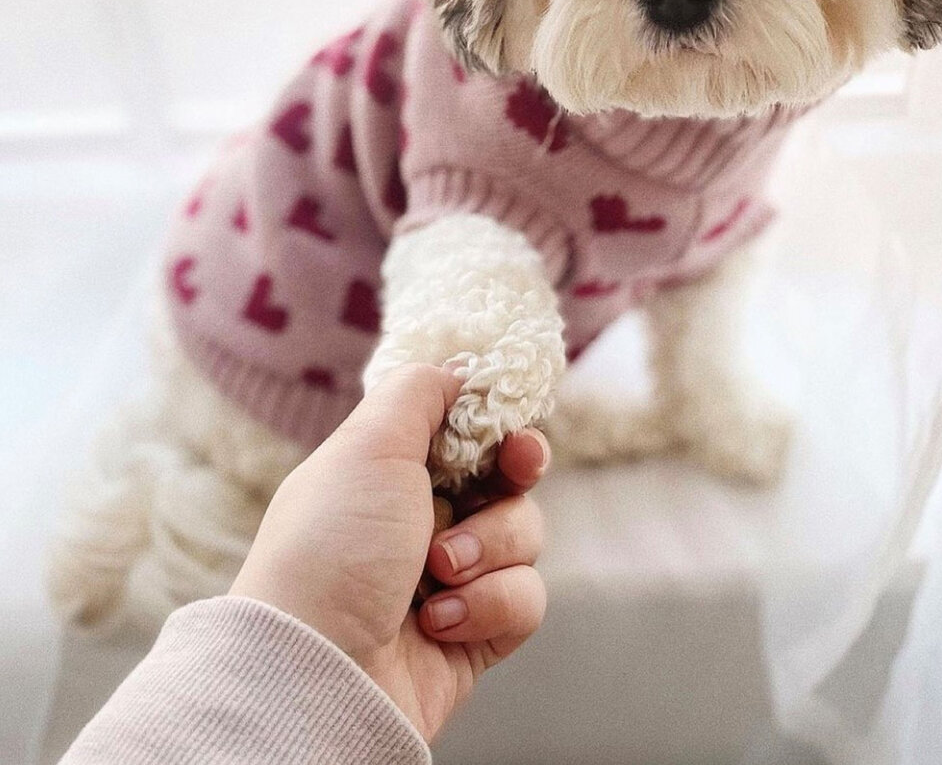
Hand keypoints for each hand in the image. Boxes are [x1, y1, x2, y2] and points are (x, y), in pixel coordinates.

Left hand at [229, 363, 547, 741]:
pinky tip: (441, 621)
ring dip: (489, 547)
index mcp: (391, 471)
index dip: (499, 426)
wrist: (318, 670)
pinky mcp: (475, 634)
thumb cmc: (334, 546)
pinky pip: (524, 599)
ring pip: (524, 536)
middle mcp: (421, 520)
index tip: (512, 429)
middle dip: (516, 474)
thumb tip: (457, 371)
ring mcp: (451, 578)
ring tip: (439, 572)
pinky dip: (490, 604)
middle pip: (507, 479)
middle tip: (515, 469)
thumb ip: (418, 392)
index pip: (467, 434)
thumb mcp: (368, 444)